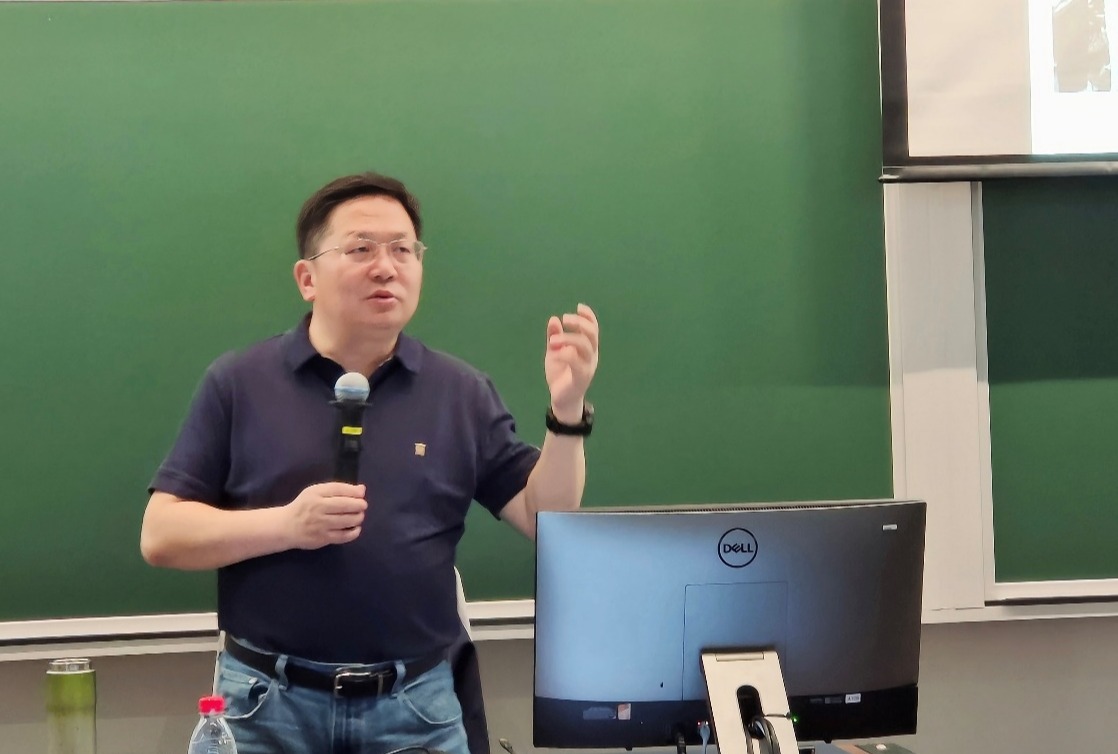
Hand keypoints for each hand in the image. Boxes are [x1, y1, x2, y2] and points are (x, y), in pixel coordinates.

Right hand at [284, 482, 366, 548]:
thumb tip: (362, 489)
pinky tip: (356, 528)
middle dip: (359, 505)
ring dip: (358, 517)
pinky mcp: (323, 538)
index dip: (354, 491)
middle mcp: (318, 508)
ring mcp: (321, 524)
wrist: (286, 526)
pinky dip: (354, 532)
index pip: (339, 489)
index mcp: (316, 493)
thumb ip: (338, 489)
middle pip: (345, 505)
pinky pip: (344, 536)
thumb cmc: (304, 506)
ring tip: (359, 516)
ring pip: (347, 520)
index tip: (361, 494)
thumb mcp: (316, 492)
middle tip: (362, 506)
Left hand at [545, 303, 598, 422]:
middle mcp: (591, 355)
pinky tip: (555, 354)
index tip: (579, 306)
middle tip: (565, 318)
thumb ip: (555, 337)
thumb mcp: (555, 352)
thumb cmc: (560, 374)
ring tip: (553, 341)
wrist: (561, 398)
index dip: (588, 316)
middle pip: (592, 334)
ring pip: (585, 346)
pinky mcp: (581, 377)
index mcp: (587, 347)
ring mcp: (588, 366)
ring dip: (569, 338)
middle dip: (580, 323)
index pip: (593, 328)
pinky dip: (565, 354)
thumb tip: (553, 319)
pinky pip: (577, 362)